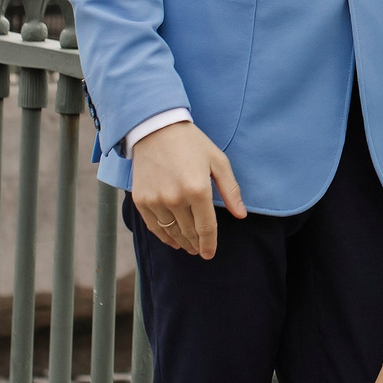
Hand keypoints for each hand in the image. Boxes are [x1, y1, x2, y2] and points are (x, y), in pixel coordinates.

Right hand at [130, 120, 245, 257]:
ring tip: (188, 246)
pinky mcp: (142, 200)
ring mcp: (156, 200)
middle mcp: (175, 199)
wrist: (156, 129)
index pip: (206, 228)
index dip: (209, 244)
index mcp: (198, 190)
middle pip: (189, 233)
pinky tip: (171, 240)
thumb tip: (241, 214)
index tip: (210, 254)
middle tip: (200, 250)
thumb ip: (230, 190)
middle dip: (196, 245)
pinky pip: (154, 226)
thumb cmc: (191, 143)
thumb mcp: (218, 161)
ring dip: (181, 242)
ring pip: (171, 232)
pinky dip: (163, 236)